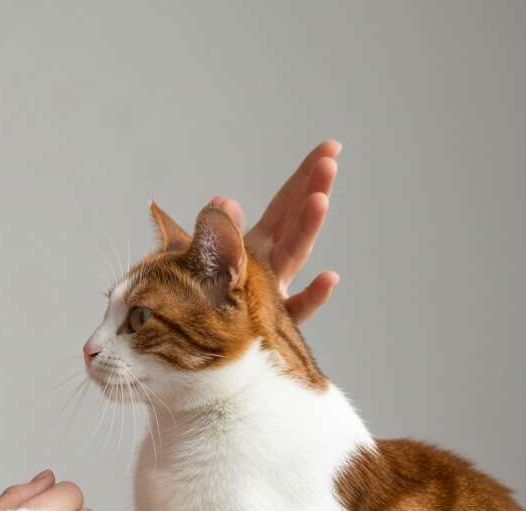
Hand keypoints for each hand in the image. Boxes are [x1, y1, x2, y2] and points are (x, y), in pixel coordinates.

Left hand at [211, 140, 341, 323]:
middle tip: (329, 161)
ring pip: (294, 255)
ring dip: (307, 227)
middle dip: (312, 190)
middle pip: (294, 222)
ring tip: (319, 200)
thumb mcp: (199, 259)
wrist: (195, 347)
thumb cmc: (198, 304)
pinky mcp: (271, 326)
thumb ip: (214, 231)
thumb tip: (221, 202)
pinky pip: (295, 311)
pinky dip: (313, 296)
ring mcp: (274, 294)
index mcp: (255, 245)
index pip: (285, 205)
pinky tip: (330, 278)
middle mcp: (270, 265)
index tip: (330, 147)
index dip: (304, 177)